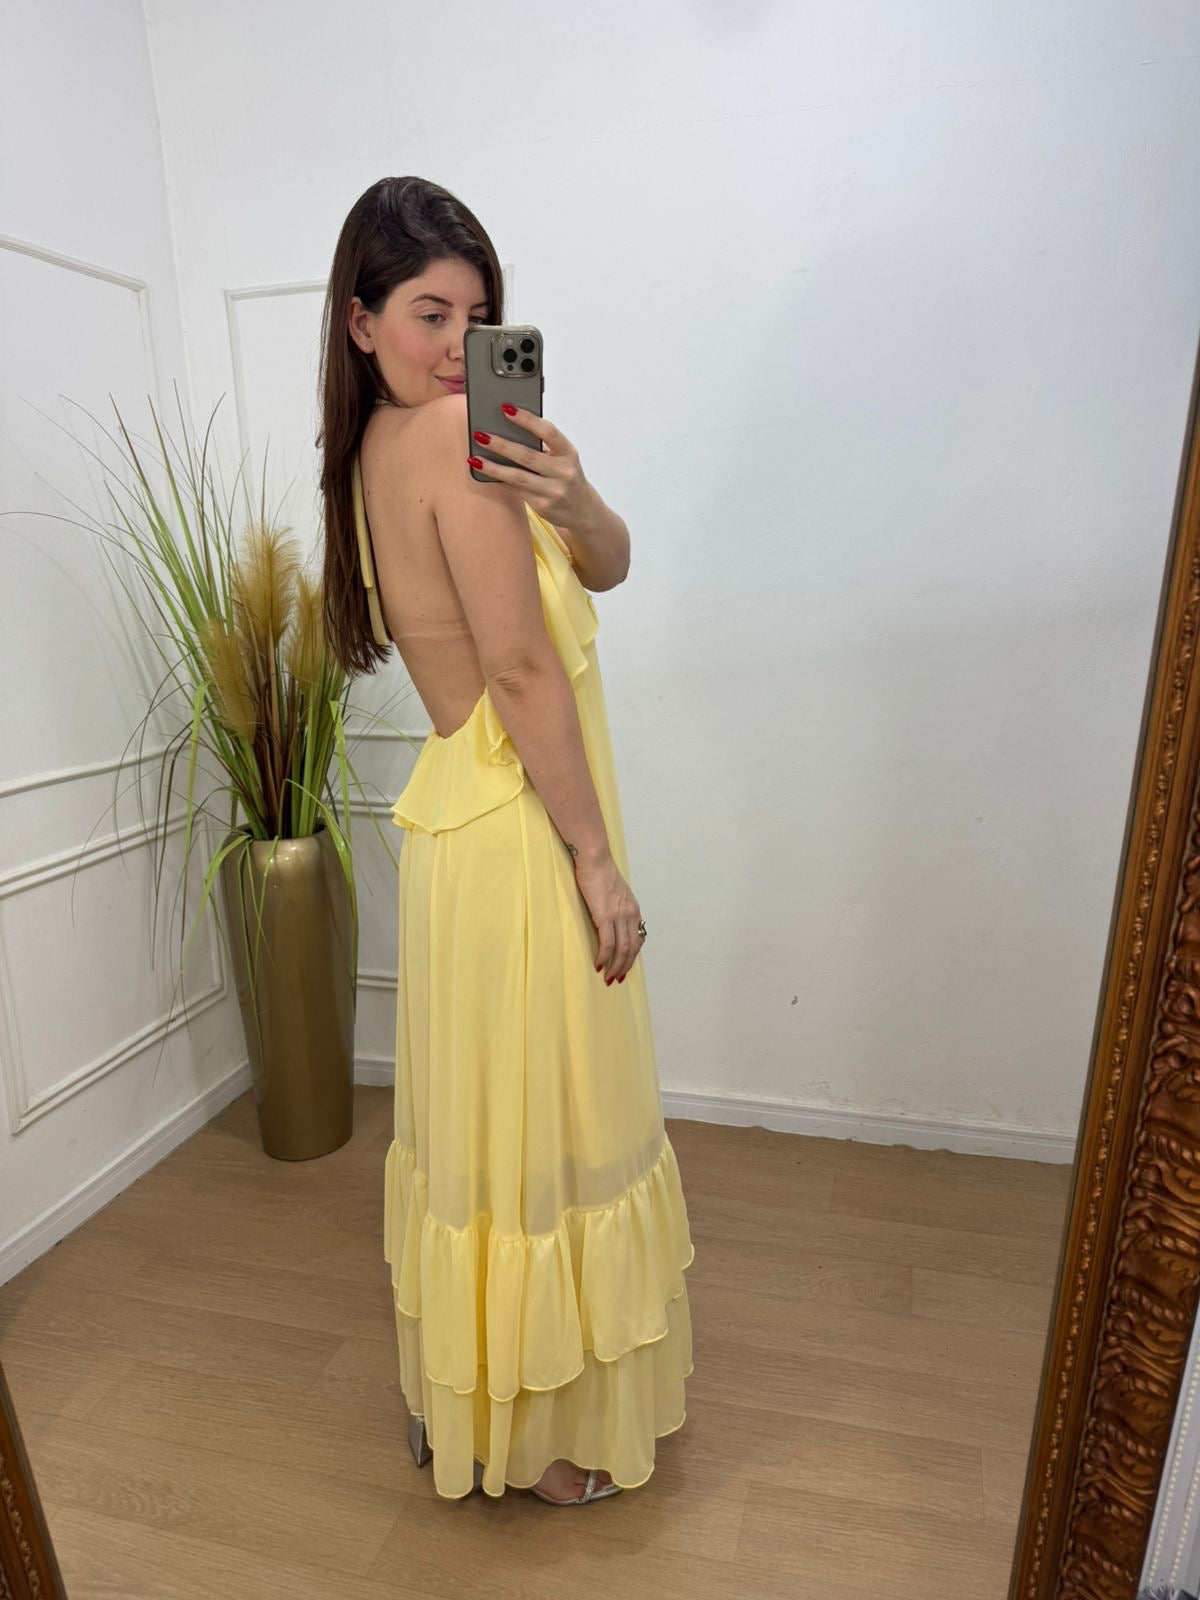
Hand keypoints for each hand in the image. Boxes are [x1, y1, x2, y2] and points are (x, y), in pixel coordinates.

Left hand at [469, 405, 596, 531]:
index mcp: (569, 453)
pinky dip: (499, 480)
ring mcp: (554, 491)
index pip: (548, 432)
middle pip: (527, 456)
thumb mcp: (563, 458)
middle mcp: (564, 472)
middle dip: (501, 444)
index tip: (506, 408)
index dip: (527, 419)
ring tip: (475, 458)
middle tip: (480, 434)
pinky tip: (485, 473)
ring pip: (517, 477)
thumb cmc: (566, 476)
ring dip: (493, 467)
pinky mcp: (543, 506)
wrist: (583, 510)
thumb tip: (506, 431)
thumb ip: (542, 446)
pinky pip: (516, 490)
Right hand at [573, 851, 644, 982]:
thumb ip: (617, 907)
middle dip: (625, 966)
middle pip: (632, 948)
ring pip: (622, 949)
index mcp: (634, 909)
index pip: (638, 939)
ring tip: (607, 977)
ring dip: (615, 966)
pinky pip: (607, 943)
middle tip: (616, 979)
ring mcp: (619, 916)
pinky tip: (598, 964)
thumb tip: (610, 920)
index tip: (624, 967)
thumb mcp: (615, 892)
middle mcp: (630, 914)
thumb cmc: (600, 872)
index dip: (632, 956)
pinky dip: (603, 957)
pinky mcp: (604, 916)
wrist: (595, 860)